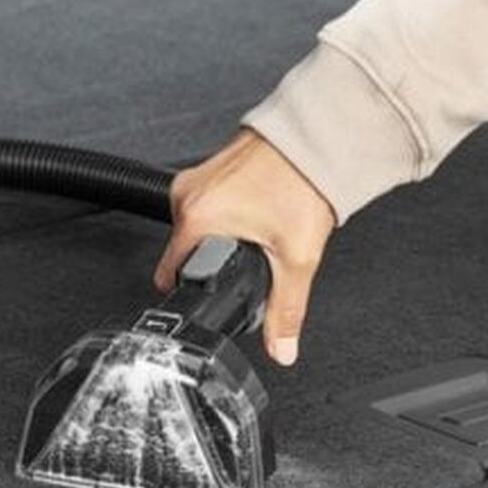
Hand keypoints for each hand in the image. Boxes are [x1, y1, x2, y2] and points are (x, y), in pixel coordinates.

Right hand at [153, 129, 335, 366]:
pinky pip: (205, 203)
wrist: (317, 139)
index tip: (206, 293)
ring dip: (217, 235)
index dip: (189, 289)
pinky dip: (224, 212)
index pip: (170, 271)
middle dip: (210, 260)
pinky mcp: (206, 168)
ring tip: (253, 228)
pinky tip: (252, 209)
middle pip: (184, 250)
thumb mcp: (296, 257)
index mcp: (196, 218)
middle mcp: (187, 195)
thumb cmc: (302, 183)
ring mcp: (194, 178)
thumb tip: (281, 347)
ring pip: (195, 226)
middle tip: (246, 254)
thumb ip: (286, 311)